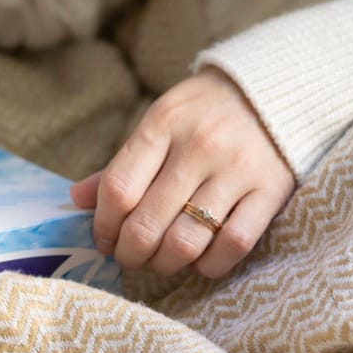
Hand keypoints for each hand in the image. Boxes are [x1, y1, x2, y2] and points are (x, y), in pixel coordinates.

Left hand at [70, 69, 294, 278]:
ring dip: (164, 263)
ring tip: (160, 261)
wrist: (276, 88)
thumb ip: (123, 163)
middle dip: (130, 252)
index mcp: (163, 123)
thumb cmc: (205, 112)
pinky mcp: (271, 190)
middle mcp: (200, 145)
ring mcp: (238, 169)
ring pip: (187, 240)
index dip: (103, 225)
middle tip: (130, 257)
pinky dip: (210, 264)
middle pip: (147, 222)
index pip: (118, 189)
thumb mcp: (160, 122)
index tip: (104, 239)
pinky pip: (233, 244)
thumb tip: (76, 200)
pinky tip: (200, 260)